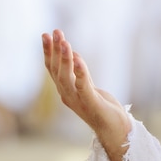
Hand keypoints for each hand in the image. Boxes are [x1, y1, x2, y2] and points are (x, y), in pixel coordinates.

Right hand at [42, 29, 130, 160]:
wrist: (114, 129)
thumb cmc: (102, 108)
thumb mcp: (89, 87)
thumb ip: (80, 74)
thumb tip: (73, 55)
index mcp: (65, 91)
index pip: (52, 69)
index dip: (48, 52)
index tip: (45, 34)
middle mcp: (67, 95)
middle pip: (56, 70)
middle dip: (55, 50)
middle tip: (55, 32)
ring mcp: (78, 101)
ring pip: (66, 77)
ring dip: (64, 59)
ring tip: (64, 42)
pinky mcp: (91, 104)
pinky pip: (83, 86)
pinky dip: (80, 72)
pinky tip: (78, 59)